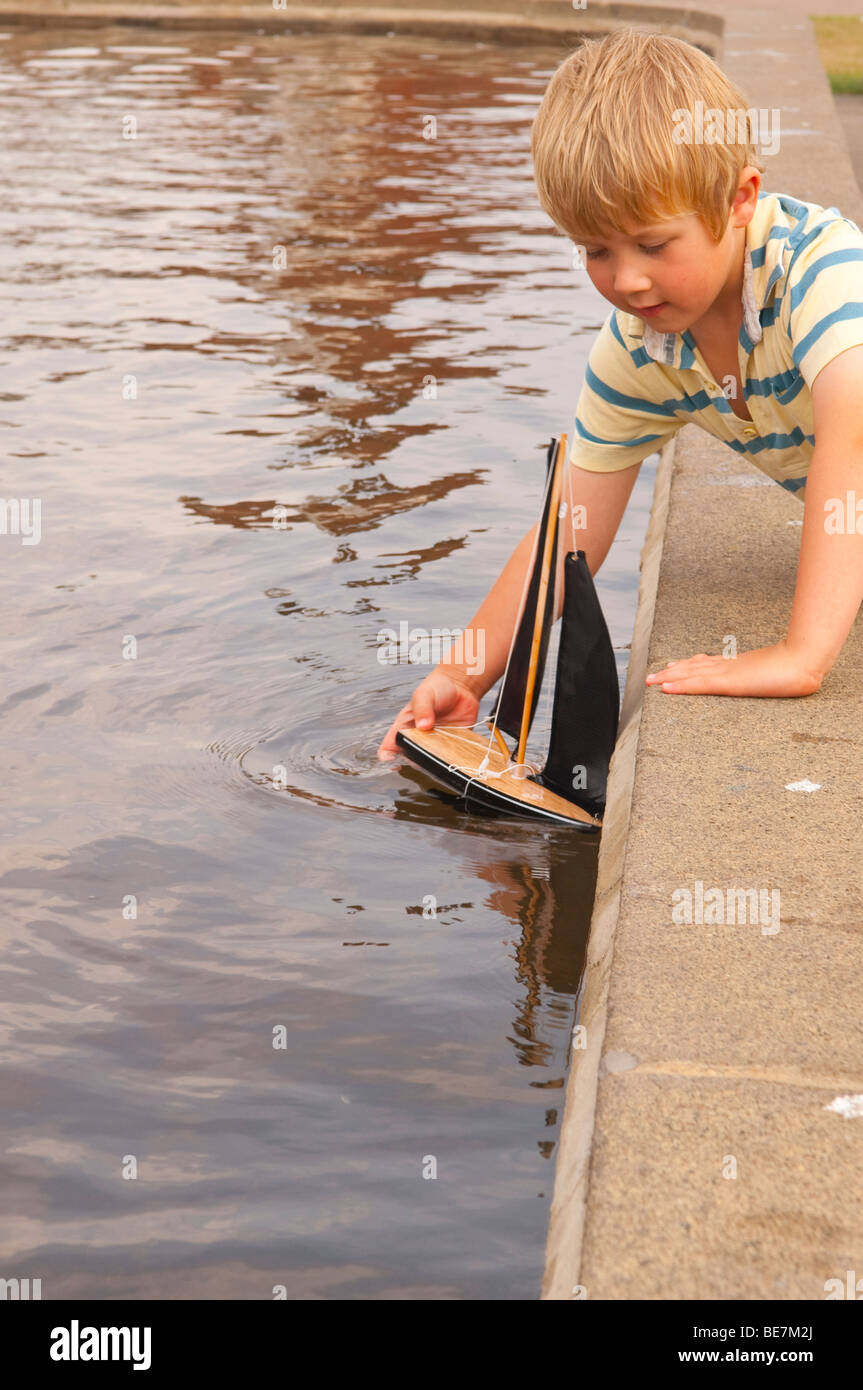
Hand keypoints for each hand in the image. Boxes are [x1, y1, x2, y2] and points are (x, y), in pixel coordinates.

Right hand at [377, 671, 480, 758]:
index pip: (390, 745)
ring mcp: (434, 742)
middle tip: (422, 753)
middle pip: (410, 757)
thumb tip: (423, 725)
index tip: (391, 759)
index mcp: (405, 725)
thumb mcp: (424, 695)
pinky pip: (450, 757)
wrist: (461, 686)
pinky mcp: (451, 744)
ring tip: (439, 754)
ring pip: (430, 760)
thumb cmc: (436, 688)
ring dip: (434, 761)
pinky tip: (454, 755)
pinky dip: (451, 759)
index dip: (387, 755)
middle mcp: (418, 737)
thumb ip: (422, 709)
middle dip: (414, 760)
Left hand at [645, 640, 823, 697]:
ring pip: (691, 674)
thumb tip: (775, 678)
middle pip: (694, 666)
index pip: (709, 664)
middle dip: (673, 671)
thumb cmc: (798, 667)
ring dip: (669, 678)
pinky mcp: (729, 682)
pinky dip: (681, 686)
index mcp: (740, 665)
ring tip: (651, 680)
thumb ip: (770, 674)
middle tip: (652, 674)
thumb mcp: (779, 673)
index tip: (674, 665)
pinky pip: (699, 684)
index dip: (690, 664)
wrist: (804, 660)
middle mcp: (729, 666)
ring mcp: (727, 673)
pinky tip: (666, 688)